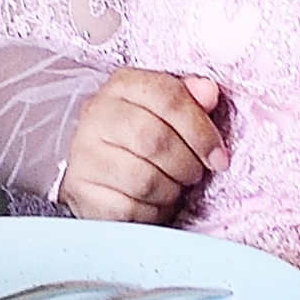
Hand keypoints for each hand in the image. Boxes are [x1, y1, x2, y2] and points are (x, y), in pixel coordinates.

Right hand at [61, 65, 226, 221]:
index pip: (168, 97)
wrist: (103, 177)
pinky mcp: (81, 191)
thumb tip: (209, 92)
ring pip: (143, 178)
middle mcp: (96, 114)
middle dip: (186, 164)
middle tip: (193, 174)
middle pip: (155, 139)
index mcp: (123, 86)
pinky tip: (153, 204)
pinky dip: (151, 213)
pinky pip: (129, 208)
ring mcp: (84, 153)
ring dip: (170, 190)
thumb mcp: (169, 115)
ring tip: (172, 188)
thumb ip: (191, 100)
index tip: (218, 157)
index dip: (201, 130)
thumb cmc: (142, 143)